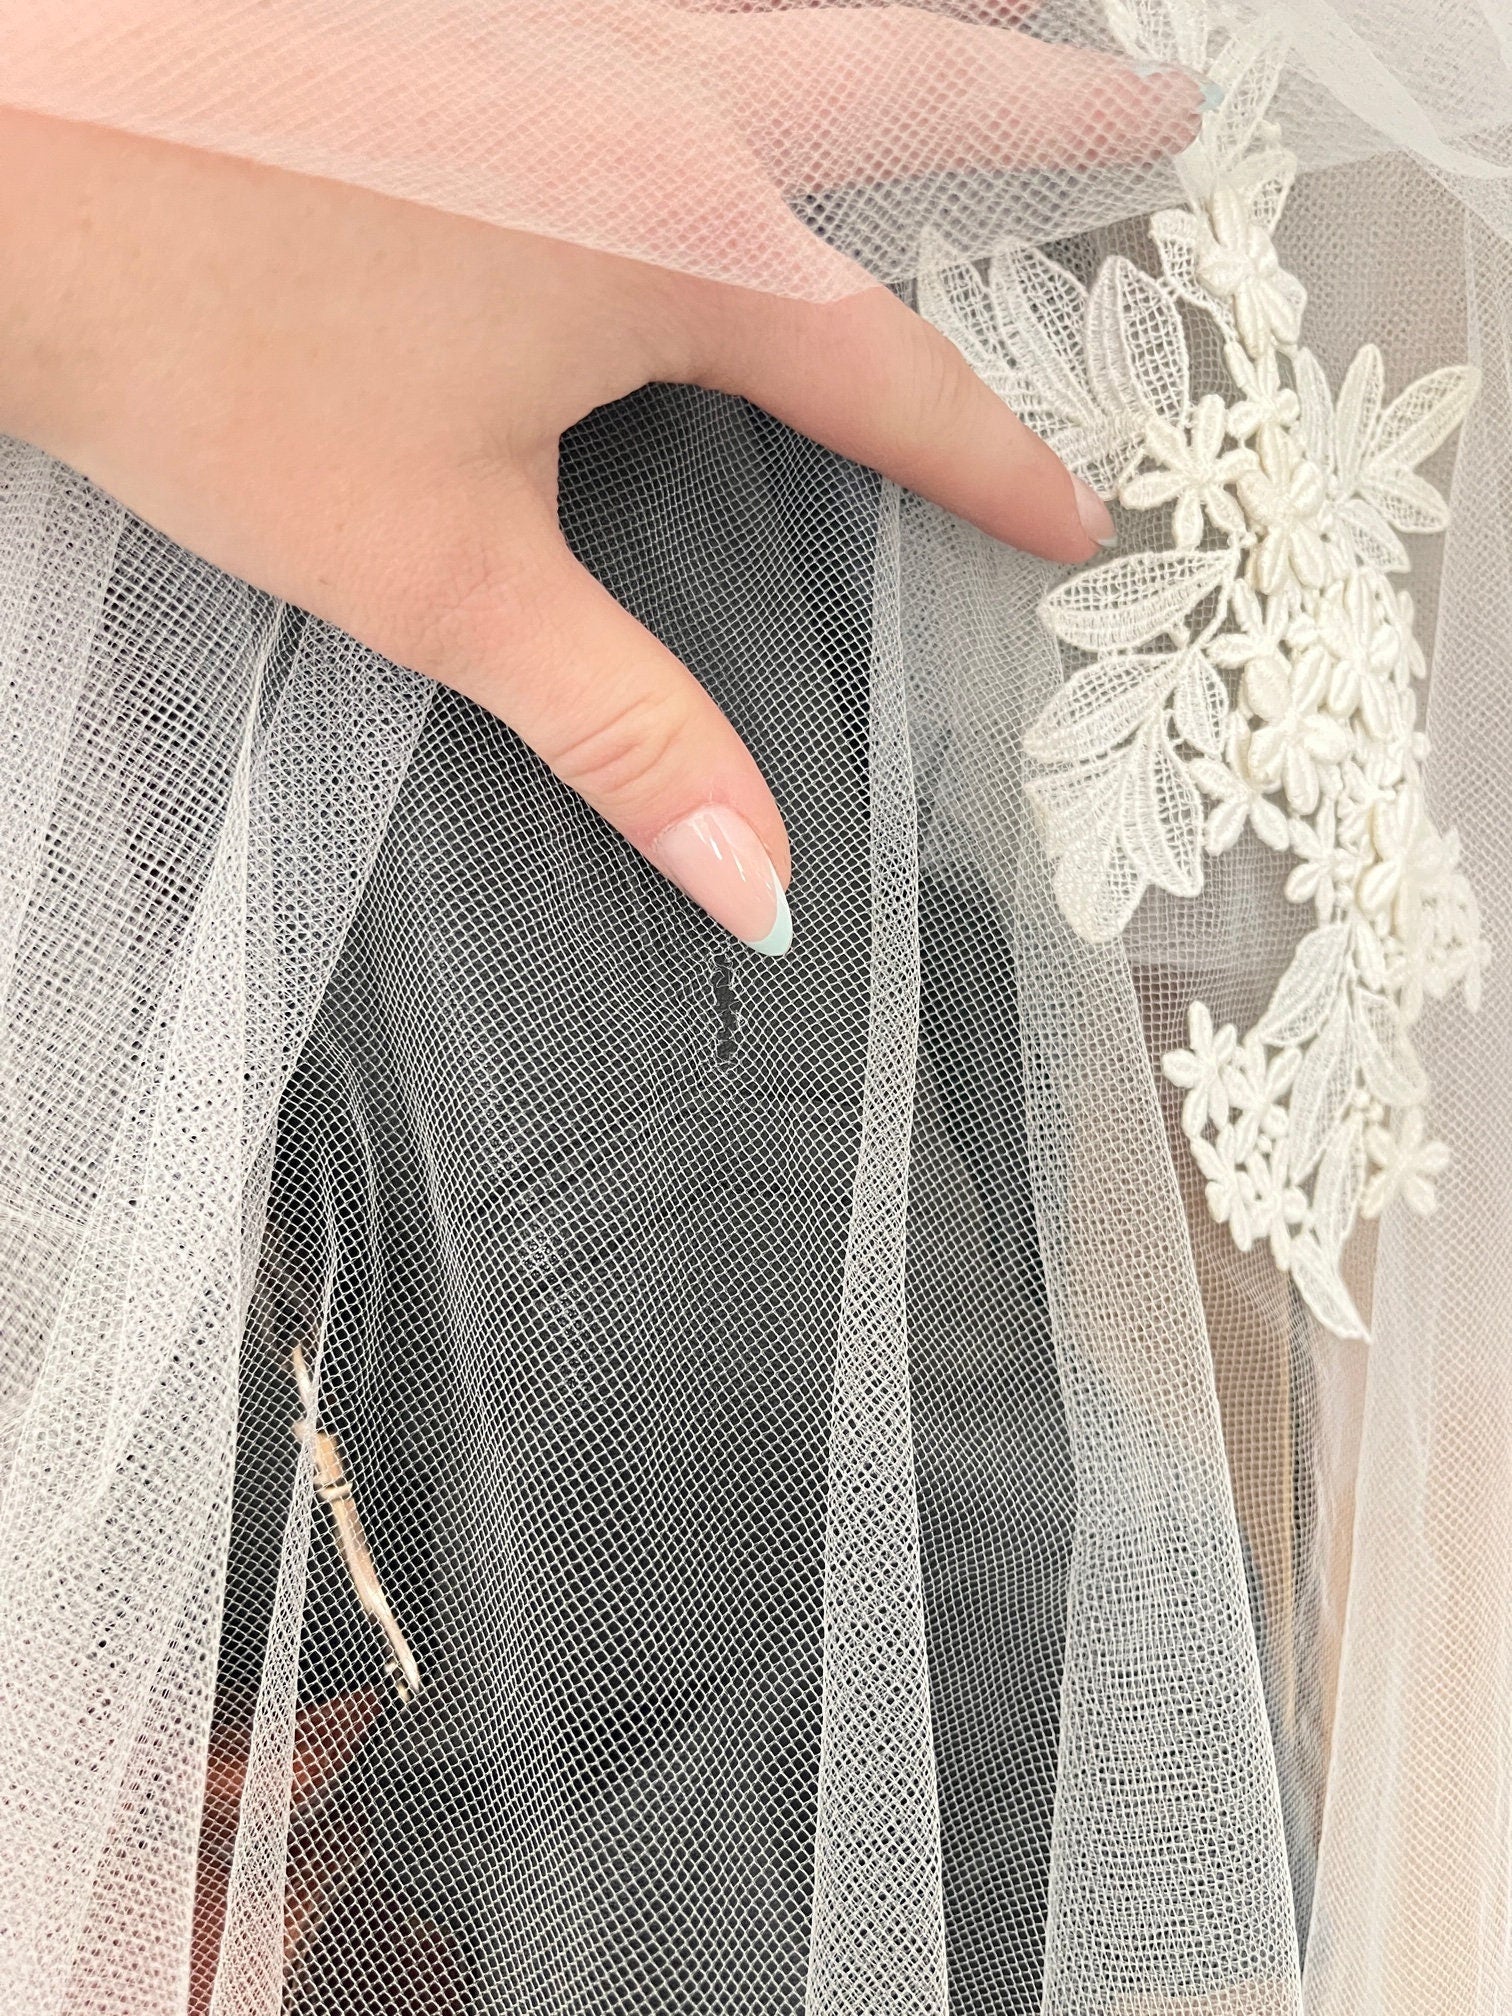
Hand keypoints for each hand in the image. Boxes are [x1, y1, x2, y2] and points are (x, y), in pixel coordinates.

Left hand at [0, 38, 1195, 952]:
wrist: (0, 152)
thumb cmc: (201, 348)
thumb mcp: (441, 573)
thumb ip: (622, 727)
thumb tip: (752, 880)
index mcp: (684, 245)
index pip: (899, 379)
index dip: (999, 464)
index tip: (1074, 518)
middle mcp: (657, 88)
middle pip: (915, 86)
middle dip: (1055, 110)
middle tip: (1164, 106)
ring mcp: (562, 4)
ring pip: (795, 8)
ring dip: (916, 30)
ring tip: (995, 43)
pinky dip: (746, 21)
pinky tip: (735, 44)